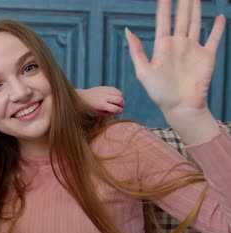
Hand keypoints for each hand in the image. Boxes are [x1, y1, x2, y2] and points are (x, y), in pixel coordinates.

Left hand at [76, 86, 124, 113]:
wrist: (83, 97)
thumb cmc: (90, 108)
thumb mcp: (98, 113)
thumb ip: (109, 112)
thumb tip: (118, 110)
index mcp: (101, 105)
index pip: (115, 108)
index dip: (120, 111)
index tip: (119, 112)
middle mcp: (104, 97)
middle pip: (120, 100)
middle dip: (122, 105)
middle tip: (120, 107)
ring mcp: (105, 91)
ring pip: (120, 94)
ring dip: (121, 99)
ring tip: (117, 102)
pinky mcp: (105, 87)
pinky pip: (116, 90)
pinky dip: (118, 94)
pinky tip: (115, 97)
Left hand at [126, 0, 224, 142]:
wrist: (180, 107)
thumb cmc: (159, 93)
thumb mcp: (143, 71)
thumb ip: (137, 51)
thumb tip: (128, 30)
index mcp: (162, 46)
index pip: (163, 21)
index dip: (164, 7)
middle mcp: (178, 44)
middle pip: (181, 18)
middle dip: (183, 3)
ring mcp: (193, 49)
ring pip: (195, 23)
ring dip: (196, 9)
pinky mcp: (207, 56)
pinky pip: (213, 38)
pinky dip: (217, 28)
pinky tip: (219, 17)